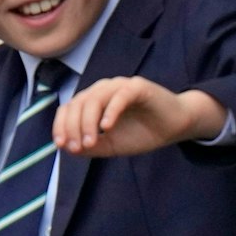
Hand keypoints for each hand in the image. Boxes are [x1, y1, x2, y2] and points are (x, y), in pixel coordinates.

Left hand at [53, 76, 226, 156]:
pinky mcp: (138, 87)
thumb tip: (67, 148)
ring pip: (95, 98)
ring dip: (89, 122)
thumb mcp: (111, 145)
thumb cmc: (142, 133)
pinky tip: (107, 128)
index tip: (62, 145)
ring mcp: (120, 86)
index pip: (69, 108)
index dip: (61, 125)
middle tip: (79, 147)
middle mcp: (103, 90)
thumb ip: (90, 146)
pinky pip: (120, 96)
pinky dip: (111, 111)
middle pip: (78, 103)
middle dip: (74, 127)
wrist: (174, 127)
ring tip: (92, 142)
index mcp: (93, 101)